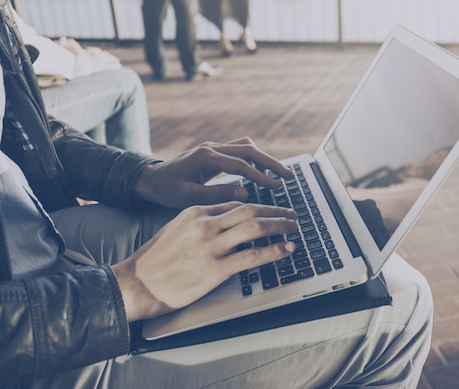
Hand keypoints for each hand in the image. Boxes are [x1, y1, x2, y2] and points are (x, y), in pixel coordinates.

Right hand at [112, 202, 297, 321]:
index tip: (271, 209)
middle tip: (291, 213)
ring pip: (255, 227)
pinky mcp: (215, 269)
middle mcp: (206, 224)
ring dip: (280, 225)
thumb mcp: (175, 229)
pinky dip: (274, 250)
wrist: (135, 283)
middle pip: (250, 209)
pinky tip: (287, 248)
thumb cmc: (154, 260)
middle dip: (275, 210)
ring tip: (294, 226)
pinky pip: (252, 256)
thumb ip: (200, 222)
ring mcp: (211, 246)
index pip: (235, 203)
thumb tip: (223, 222)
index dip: (259, 206)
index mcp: (196, 212)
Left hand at [133, 138, 292, 208]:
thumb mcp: (189, 196)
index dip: (262, 176)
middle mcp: (212, 148)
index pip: (242, 165)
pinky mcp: (213, 152)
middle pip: (249, 149)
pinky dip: (252, 159)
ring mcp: (213, 148)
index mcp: (206, 157)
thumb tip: (244, 193)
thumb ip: (217, 194)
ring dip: (263, 158)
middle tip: (288, 175)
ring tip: (277, 175)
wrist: (149, 179)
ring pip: (245, 147)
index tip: (277, 186)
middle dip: (271, 162)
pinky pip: (239, 151)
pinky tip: (258, 173)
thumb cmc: (166, 189)